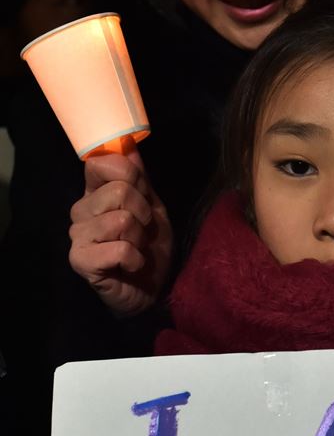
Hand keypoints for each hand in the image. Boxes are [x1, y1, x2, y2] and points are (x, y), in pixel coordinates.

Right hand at [69, 147, 172, 316]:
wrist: (153, 289)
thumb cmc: (151, 248)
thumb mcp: (153, 208)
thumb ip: (140, 179)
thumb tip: (129, 146)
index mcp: (95, 193)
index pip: (100, 163)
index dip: (131, 176)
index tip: (143, 197)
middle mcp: (80, 211)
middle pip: (119, 191)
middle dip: (144, 213)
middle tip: (143, 233)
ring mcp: (77, 236)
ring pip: (121, 219)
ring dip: (141, 239)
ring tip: (137, 250)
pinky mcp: (81, 260)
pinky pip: (119, 248)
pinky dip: (136, 259)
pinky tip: (131, 266)